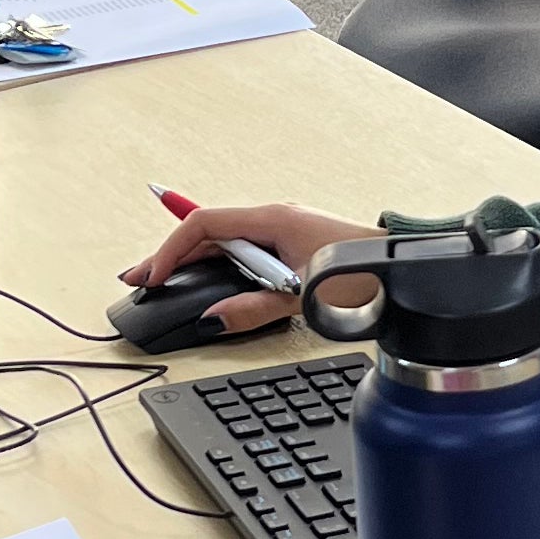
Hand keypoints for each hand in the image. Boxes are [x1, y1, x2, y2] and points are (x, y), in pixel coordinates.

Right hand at [119, 202, 380, 335]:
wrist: (402, 267)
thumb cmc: (364, 273)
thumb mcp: (303, 296)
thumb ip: (253, 309)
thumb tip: (212, 320)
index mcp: (273, 219)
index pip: (204, 224)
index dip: (172, 250)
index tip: (153, 277)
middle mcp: (275, 219)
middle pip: (209, 233)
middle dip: (170, 255)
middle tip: (137, 279)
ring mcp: (284, 230)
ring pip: (225, 242)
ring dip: (192, 261)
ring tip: (160, 280)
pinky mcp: (294, 245)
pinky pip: (244, 251)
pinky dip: (218, 265)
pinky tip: (203, 279)